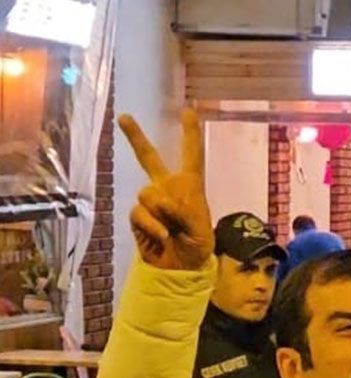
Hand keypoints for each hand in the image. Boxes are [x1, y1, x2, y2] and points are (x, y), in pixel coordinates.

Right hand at [121, 109, 212, 270]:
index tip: (188, 110)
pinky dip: (152, 226)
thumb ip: (183, 211)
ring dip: (161, 213)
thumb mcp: (200, 228)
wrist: (180, 267)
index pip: (191, 155)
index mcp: (190, 185)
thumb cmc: (197, 245)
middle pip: (149, 157)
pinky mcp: (138, 216)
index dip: (190, 133)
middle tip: (123, 116)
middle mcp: (168, 187)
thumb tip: (161, 201)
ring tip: (173, 229)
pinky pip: (140, 213)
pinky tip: (162, 236)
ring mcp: (151, 201)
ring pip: (147, 194)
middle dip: (135, 137)